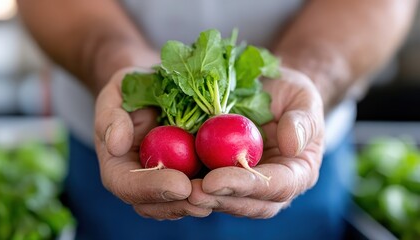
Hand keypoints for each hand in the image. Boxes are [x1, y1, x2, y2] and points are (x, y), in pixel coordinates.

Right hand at [94, 68, 211, 219]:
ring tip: (224, 195)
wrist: (157, 86)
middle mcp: (139, 181)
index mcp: (117, 166)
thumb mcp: (117, 92)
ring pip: (178, 204)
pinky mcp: (186, 175)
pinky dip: (213, 191)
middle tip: (207, 196)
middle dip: (181, 204)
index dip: (152, 189)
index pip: (127, 186)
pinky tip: (232, 183)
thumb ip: (111, 118)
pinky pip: (198, 190)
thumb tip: (116, 146)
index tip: (180, 183)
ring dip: (200, 202)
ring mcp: (163, 181)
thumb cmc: (134, 86)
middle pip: (154, 205)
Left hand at [188, 67, 324, 217]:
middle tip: (190, 193)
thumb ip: (304, 122)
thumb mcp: (303, 98)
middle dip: (219, 200)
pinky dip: (190, 185)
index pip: (277, 186)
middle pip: (249, 203)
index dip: (246, 186)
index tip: (215, 181)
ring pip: (227, 200)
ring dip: (202, 198)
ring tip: (176, 190)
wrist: (269, 90)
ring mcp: (248, 183)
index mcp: (297, 172)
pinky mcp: (225, 175)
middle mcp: (273, 185)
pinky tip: (170, 179)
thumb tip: (292, 147)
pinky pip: (209, 186)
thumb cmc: (291, 94)